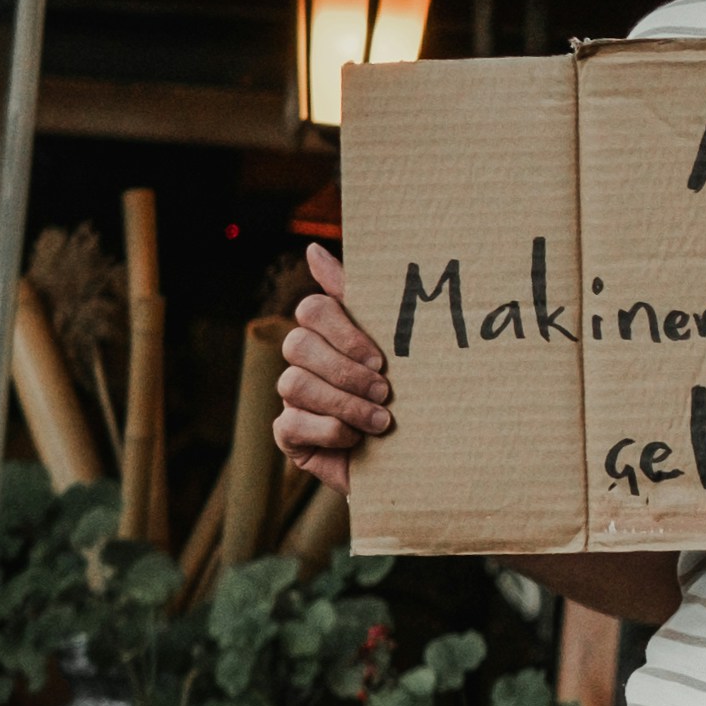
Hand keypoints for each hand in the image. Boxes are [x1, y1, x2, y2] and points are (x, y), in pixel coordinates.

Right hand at [274, 238, 392, 488]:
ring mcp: (292, 397)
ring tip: (381, 422)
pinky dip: (330, 431)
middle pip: (298, 345)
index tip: (381, 359)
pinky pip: (292, 423)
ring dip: (344, 404)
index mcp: (328, 331)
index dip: (344, 332)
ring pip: (294, 384)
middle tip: (386, 391)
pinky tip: (356, 440)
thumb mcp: (394, 344)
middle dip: (346, 372)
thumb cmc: (409, 394)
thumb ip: (359, 297)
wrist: (416, 456)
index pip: (313, 309)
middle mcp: (304, 360)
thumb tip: (312, 249)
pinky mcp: (288, 434)